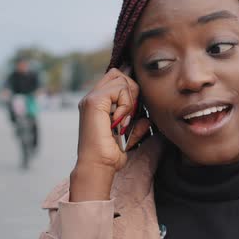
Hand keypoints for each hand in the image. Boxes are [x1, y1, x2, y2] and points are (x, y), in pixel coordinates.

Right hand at [70, 67, 150, 201]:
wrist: (98, 165)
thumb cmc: (111, 153)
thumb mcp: (128, 135)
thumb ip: (136, 123)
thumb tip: (147, 117)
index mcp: (99, 103)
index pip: (116, 78)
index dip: (130, 87)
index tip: (134, 108)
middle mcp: (92, 98)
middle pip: (118, 74)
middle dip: (132, 91)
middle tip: (130, 115)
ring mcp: (91, 98)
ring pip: (121, 79)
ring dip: (130, 100)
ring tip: (124, 120)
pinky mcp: (94, 101)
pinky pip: (119, 89)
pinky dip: (126, 105)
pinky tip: (120, 121)